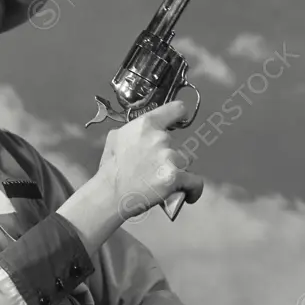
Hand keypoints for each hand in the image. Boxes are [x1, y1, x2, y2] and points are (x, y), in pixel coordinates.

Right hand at [96, 100, 203, 219]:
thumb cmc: (111, 169)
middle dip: (172, 157)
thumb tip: (141, 133)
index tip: (181, 120)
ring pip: (187, 163)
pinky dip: (193, 190)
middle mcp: (160, 137)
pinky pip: (195, 182)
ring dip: (180, 172)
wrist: (109, 194)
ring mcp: (169, 157)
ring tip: (167, 183)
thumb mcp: (115, 139)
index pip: (176, 110)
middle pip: (180, 144)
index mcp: (146, 124)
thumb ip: (133, 132)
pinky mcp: (175, 177)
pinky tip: (188, 194)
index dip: (180, 115)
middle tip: (158, 169)